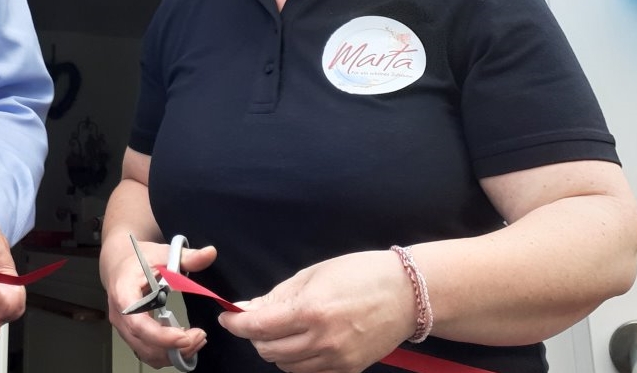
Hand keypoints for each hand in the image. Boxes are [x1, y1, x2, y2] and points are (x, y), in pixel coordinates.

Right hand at [101, 237, 213, 368]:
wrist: (119, 263)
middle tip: (199, 336)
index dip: (161, 335)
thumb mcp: (162, 253)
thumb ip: (187, 256)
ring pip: (147, 353)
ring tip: (196, 340)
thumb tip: (210, 253)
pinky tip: (184, 342)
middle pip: (145, 344)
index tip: (185, 336)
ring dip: (173, 353)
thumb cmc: (137, 258)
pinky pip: (148, 352)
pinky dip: (167, 353)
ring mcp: (124, 328)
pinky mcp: (132, 335)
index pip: (138, 324)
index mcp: (124, 294)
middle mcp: (120, 316)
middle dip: (174, 347)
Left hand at [218, 250, 413, 372]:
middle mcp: (321, 340)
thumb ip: (278, 295)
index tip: (228, 317)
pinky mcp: (348, 369)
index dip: (236, 324)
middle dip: (254, 336)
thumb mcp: (314, 274)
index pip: (258, 327)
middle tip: (255, 320)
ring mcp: (336, 359)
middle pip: (268, 350)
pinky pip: (309, 372)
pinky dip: (297, 360)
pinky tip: (301, 342)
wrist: (408, 294)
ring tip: (280, 330)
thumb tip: (249, 307)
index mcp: (310, 311)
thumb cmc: (361, 274)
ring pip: (286, 366)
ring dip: (274, 349)